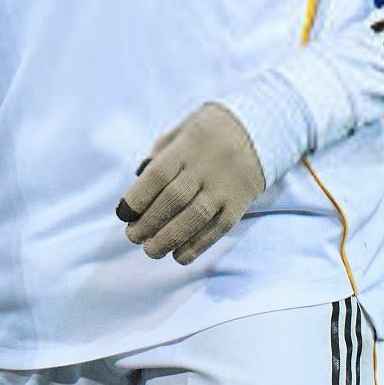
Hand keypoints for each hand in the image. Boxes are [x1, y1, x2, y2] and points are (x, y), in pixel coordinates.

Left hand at [116, 102, 267, 264]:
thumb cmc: (209, 130)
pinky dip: (198, 245)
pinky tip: (179, 256)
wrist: (260, 130)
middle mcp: (206, 167)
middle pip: (174, 199)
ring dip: (169, 238)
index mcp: (188, 145)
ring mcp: (225, 186)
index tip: (122, 214)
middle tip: (132, 236)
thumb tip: (138, 185)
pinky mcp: (239, 204)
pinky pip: (218, 228)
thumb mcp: (183, 129)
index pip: (158, 174)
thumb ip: (160, 154)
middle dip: (149, 223)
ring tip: (151, 250)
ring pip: (195, 217)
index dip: (137, 197)